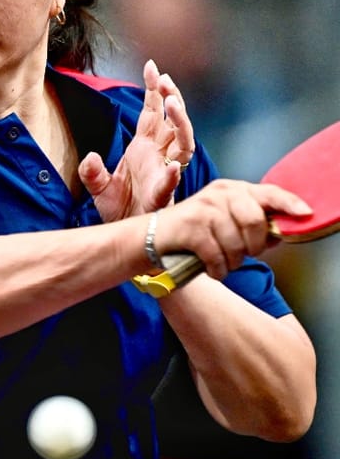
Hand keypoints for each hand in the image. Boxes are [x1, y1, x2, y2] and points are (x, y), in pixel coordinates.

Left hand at [80, 60, 194, 221]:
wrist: (124, 236)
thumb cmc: (118, 209)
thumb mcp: (98, 187)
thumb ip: (92, 171)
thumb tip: (91, 158)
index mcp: (145, 147)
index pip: (153, 112)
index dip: (154, 90)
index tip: (152, 66)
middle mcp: (159, 156)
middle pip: (172, 121)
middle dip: (171, 99)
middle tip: (164, 80)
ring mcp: (164, 173)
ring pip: (182, 143)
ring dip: (179, 123)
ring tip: (172, 104)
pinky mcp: (163, 196)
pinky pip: (171, 182)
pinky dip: (173, 174)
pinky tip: (173, 166)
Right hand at [155, 179, 310, 278]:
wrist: (151, 239)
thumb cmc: (193, 233)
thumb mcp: (224, 221)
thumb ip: (252, 224)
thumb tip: (279, 234)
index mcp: (231, 189)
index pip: (268, 192)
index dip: (289, 204)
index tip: (305, 214)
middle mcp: (218, 194)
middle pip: (255, 222)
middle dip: (253, 246)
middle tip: (241, 253)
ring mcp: (204, 209)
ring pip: (236, 245)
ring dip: (231, 262)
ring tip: (220, 261)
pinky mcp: (191, 227)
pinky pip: (218, 256)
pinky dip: (217, 269)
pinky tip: (210, 268)